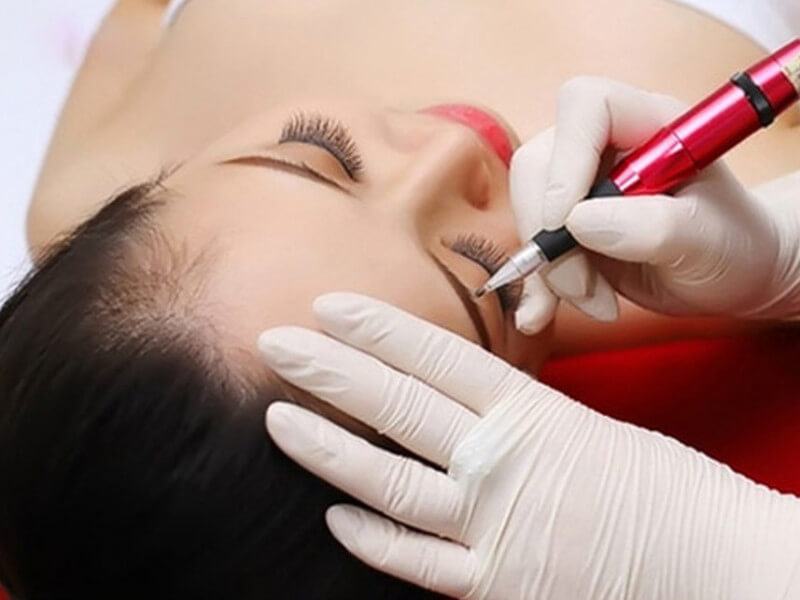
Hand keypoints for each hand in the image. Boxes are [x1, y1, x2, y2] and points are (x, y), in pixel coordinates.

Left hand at [259, 293, 799, 598]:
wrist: (715, 563)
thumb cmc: (660, 487)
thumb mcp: (584, 428)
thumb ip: (514, 417)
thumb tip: (457, 401)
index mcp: (531, 411)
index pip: (437, 355)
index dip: (377, 328)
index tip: (329, 304)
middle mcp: (501, 462)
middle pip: (399, 406)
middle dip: (330, 370)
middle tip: (275, 341)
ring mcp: (493, 526)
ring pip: (389, 481)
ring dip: (327, 447)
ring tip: (276, 417)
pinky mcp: (496, 584)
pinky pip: (418, 562)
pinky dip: (372, 538)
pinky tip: (334, 514)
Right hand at [511, 76, 799, 332]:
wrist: (731, 275)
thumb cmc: (733, 244)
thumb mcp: (708, 239)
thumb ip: (654, 226)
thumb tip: (579, 223)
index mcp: (648, 124)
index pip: (586, 107)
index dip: (566, 159)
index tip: (568, 221)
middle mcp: (604, 148)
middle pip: (539, 164)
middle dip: (550, 233)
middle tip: (584, 284)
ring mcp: (579, 187)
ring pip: (528, 212)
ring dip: (549, 269)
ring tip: (597, 303)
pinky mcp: (566, 228)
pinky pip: (532, 249)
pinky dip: (536, 286)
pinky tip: (544, 314)